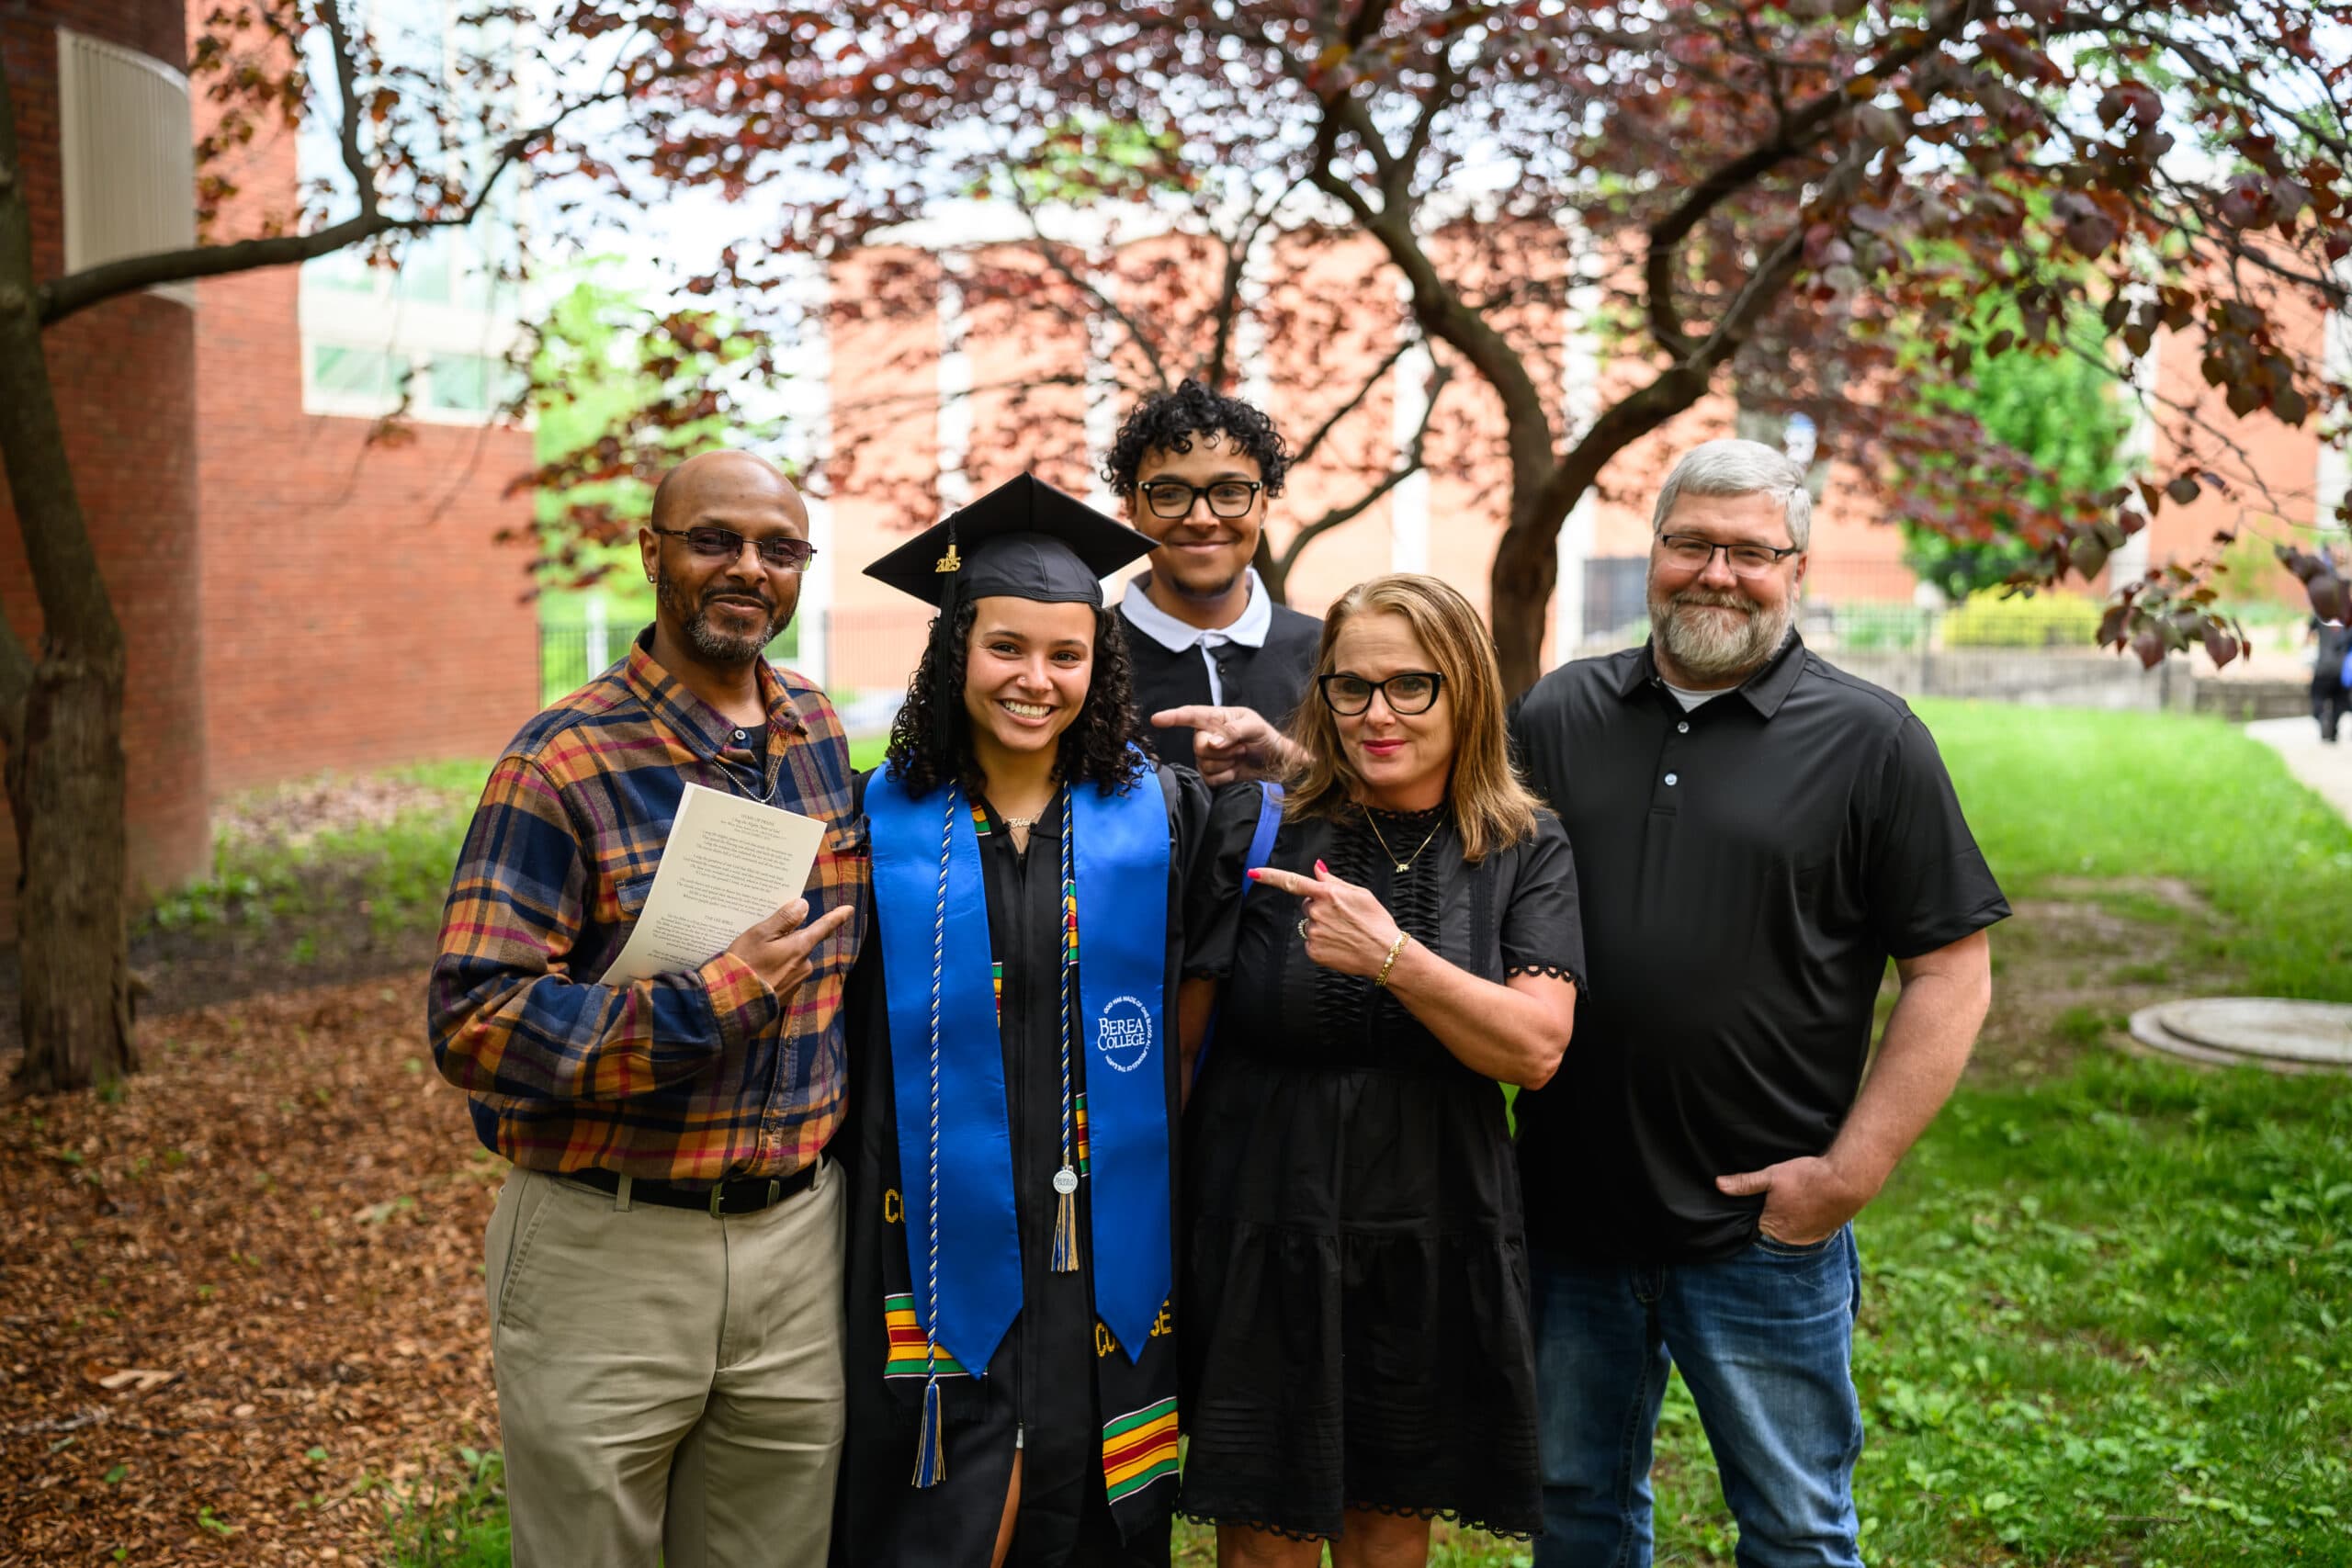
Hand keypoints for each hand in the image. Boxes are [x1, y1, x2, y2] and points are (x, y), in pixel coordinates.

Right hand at [725, 898, 855, 1002]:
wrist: (734, 1004)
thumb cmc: (745, 965)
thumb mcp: (760, 934)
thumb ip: (784, 919)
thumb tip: (803, 905)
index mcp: (800, 947)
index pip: (823, 928)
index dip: (836, 917)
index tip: (849, 910)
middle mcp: (804, 965)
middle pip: (800, 944)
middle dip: (786, 941)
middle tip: (761, 942)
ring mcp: (796, 982)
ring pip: (791, 960)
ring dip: (777, 958)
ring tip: (753, 961)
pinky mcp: (786, 995)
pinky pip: (783, 976)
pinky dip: (773, 972)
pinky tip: (756, 974)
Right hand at [1151, 704, 1298, 787]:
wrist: (1276, 763)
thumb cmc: (1266, 738)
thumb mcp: (1255, 727)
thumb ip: (1233, 731)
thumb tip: (1212, 743)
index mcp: (1216, 718)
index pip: (1190, 715)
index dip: (1172, 717)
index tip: (1157, 719)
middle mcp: (1208, 735)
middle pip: (1198, 745)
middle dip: (1223, 750)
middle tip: (1241, 747)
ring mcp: (1208, 756)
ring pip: (1204, 763)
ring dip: (1227, 763)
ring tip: (1240, 756)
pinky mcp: (1211, 774)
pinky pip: (1209, 778)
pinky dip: (1226, 776)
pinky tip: (1235, 770)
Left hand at [1247, 860, 1404, 978]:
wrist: (1385, 953)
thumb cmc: (1376, 921)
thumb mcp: (1360, 894)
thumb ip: (1333, 881)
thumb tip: (1316, 868)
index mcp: (1327, 894)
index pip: (1292, 882)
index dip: (1270, 876)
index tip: (1253, 873)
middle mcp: (1317, 912)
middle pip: (1307, 905)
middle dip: (1320, 908)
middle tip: (1343, 918)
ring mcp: (1314, 933)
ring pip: (1311, 925)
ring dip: (1323, 927)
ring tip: (1345, 933)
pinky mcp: (1313, 951)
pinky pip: (1312, 943)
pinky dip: (1323, 943)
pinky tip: (1340, 945)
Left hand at [1715, 1155, 1876, 1247]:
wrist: (1847, 1180)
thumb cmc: (1808, 1177)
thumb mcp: (1772, 1176)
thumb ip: (1745, 1184)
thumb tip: (1718, 1185)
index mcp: (1772, 1228)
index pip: (1754, 1224)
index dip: (1755, 1210)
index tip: (1759, 1200)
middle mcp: (1790, 1240)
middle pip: (1774, 1229)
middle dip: (1774, 1215)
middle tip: (1782, 1197)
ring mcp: (1809, 1239)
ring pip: (1792, 1230)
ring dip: (1792, 1219)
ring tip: (1796, 1200)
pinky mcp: (1825, 1234)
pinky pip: (1809, 1230)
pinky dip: (1807, 1221)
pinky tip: (1809, 1205)